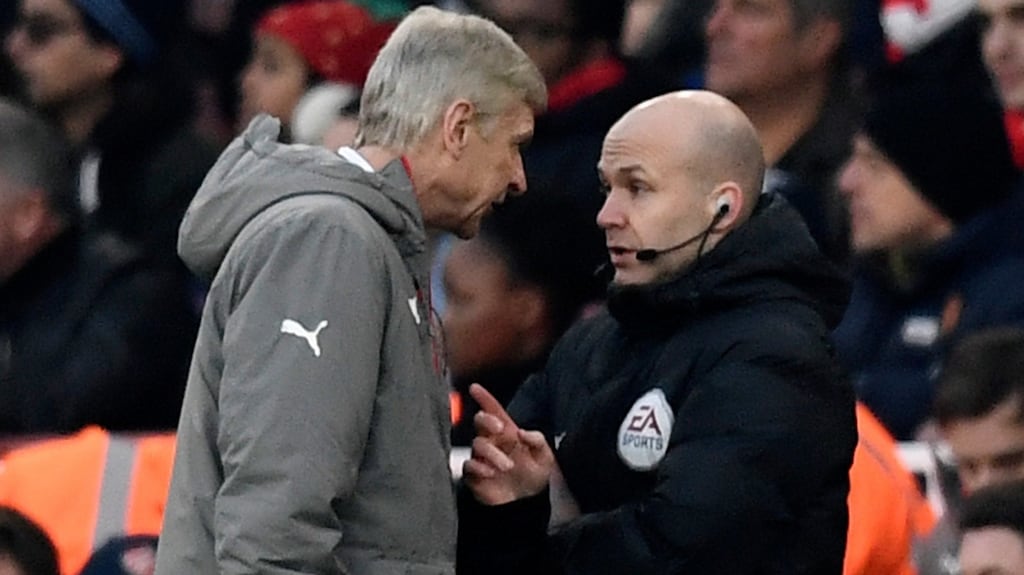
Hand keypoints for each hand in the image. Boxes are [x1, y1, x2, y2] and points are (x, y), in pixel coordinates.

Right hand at [462, 384, 554, 504]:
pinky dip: (479, 467)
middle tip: (501, 429)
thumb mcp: (545, 457)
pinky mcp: (475, 474)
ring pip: (477, 444)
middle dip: (488, 420)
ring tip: (507, 466)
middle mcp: (492, 442)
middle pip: (480, 421)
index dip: (484, 398)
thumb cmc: (534, 477)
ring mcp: (482, 458)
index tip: (475, 388)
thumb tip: (522, 432)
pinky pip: (469, 465)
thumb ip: (538, 441)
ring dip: (492, 452)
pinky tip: (491, 473)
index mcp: (508, 433)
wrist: (526, 505)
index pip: (494, 411)